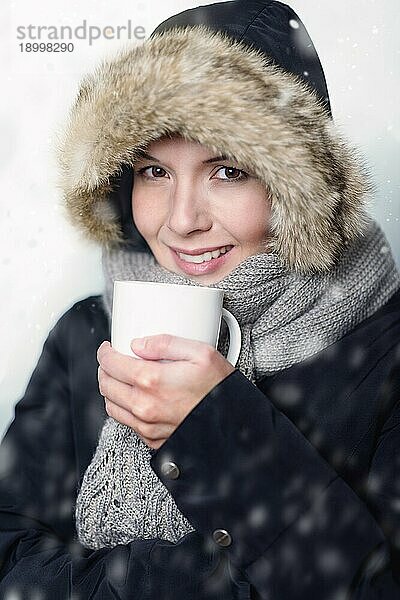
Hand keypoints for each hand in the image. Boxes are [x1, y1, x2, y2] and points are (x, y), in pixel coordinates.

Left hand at [97, 335, 234, 448]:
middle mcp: (145, 406)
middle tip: (112, 361)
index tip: (108, 348)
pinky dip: (124, 408)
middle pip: (106, 385)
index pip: (111, 364)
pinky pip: (127, 423)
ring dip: (111, 390)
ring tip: (121, 379)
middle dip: (105, 370)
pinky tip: (136, 398)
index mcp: (152, 380)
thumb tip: (139, 344)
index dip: (105, 353)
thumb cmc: (220, 388)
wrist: (234, 423)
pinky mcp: (152, 439)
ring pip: (111, 406)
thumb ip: (166, 343)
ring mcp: (147, 426)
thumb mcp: (201, 353)